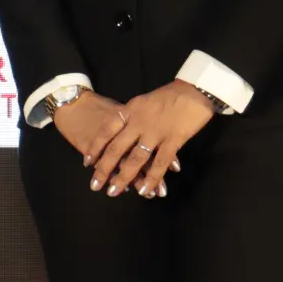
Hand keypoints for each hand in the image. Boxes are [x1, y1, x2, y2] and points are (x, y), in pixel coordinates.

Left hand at [76, 81, 219, 197]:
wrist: (194, 89)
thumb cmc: (170, 95)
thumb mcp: (143, 102)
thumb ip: (132, 117)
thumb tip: (121, 133)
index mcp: (130, 110)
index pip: (107, 131)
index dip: (96, 147)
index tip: (87, 162)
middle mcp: (139, 122)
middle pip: (117, 148)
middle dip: (104, 168)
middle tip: (95, 185)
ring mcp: (155, 132)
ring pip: (135, 159)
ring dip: (124, 177)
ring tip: (114, 191)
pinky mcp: (173, 140)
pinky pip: (159, 163)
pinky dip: (152, 178)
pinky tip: (144, 190)